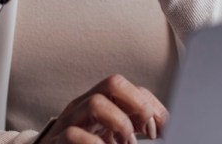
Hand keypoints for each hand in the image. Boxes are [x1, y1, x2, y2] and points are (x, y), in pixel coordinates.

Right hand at [40, 74, 167, 142]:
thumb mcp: (110, 135)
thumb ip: (132, 126)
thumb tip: (166, 127)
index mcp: (99, 101)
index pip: (128, 86)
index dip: (149, 104)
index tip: (161, 129)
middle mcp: (83, 106)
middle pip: (113, 83)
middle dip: (137, 104)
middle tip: (147, 132)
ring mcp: (67, 122)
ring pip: (95, 103)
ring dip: (119, 124)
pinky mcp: (55, 141)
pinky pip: (73, 134)